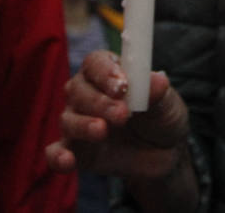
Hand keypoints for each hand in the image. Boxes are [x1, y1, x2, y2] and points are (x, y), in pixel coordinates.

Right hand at [44, 50, 189, 180]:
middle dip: (99, 102)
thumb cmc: (161, 116)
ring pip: (68, 119)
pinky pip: (56, 152)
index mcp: (107, 72)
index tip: (122, 86)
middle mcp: (86, 93)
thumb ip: (159, 92)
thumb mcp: (167, 102)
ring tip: (102, 131)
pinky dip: (58, 156)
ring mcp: (78, 122)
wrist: (164, 153)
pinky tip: (67, 161)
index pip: (95, 63)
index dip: (105, 72)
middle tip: (122, 115)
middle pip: (79, 90)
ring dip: (83, 125)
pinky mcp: (76, 150)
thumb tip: (157, 80)